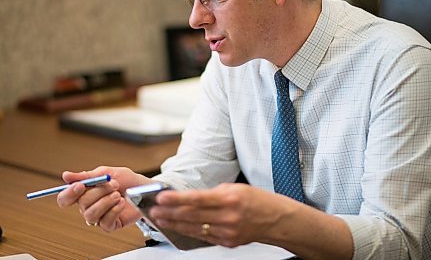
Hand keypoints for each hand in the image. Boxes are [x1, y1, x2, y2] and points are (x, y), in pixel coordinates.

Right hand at [56, 166, 151, 231]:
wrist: (144, 188)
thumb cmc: (126, 180)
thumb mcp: (107, 172)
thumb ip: (87, 176)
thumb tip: (65, 176)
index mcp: (84, 193)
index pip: (65, 198)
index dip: (69, 193)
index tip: (81, 185)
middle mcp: (88, 206)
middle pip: (82, 204)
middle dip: (99, 192)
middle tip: (114, 184)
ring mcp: (99, 217)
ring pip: (91, 215)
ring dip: (106, 202)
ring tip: (118, 194)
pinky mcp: (110, 225)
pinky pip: (105, 223)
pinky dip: (114, 211)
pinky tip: (122, 203)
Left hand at [149, 183, 290, 247]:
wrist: (276, 220)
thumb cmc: (258, 200)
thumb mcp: (235, 188)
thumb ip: (213, 193)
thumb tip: (191, 197)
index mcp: (230, 199)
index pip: (197, 199)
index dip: (177, 199)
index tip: (162, 197)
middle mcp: (228, 216)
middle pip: (192, 215)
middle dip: (170, 212)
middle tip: (154, 209)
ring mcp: (227, 232)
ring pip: (194, 228)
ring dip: (175, 223)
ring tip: (160, 219)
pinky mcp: (227, 242)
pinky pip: (203, 236)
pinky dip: (189, 231)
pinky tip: (178, 227)